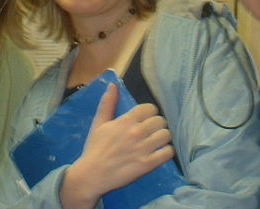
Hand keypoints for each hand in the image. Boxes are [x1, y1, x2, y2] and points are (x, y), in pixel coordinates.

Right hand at [59, 83, 173, 208]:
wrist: (92, 175)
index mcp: (126, 121)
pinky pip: (168, 152)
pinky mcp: (148, 165)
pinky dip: (166, 152)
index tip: (145, 120)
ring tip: (156, 142)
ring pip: (166, 135)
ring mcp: (143, 149)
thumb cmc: (95, 148)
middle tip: (150, 132)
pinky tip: (159, 153)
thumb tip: (113, 85)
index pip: (150, 108)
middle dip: (156, 125)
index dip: (149, 113)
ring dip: (163, 138)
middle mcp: (136, 132)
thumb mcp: (99, 123)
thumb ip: (108, 103)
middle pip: (161, 120)